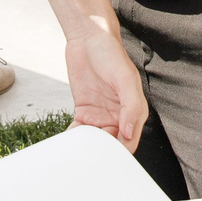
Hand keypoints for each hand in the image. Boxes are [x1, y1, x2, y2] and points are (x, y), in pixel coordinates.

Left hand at [62, 26, 148, 149]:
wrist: (88, 38)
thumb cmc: (111, 54)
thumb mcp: (125, 78)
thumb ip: (131, 106)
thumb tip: (129, 132)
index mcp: (133, 110)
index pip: (129, 141)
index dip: (121, 153)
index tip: (109, 160)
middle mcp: (117, 115)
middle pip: (111, 144)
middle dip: (102, 154)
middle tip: (90, 162)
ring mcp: (100, 114)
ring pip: (95, 141)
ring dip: (86, 149)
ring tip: (77, 157)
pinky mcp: (83, 110)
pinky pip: (79, 131)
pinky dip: (74, 139)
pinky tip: (68, 145)